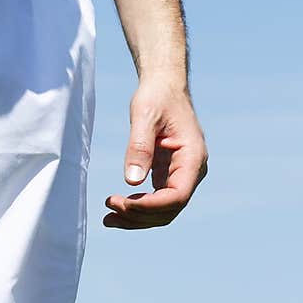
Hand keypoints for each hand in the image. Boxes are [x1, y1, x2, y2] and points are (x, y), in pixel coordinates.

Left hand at [104, 81, 207, 228]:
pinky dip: (139, 206)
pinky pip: (158, 199)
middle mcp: (192, 171)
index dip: (151, 206)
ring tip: (109, 218)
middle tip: (109, 211)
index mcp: (193, 157)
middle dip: (141, 216)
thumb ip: (139, 147)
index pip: (177, 196)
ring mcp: (183, 174)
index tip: (123, 204)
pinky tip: (118, 207)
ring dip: (138, 217)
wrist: (164, 85)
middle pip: (171, 209)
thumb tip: (131, 181)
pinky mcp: (170, 174)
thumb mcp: (145, 115)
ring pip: (165, 209)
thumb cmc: (157, 95)